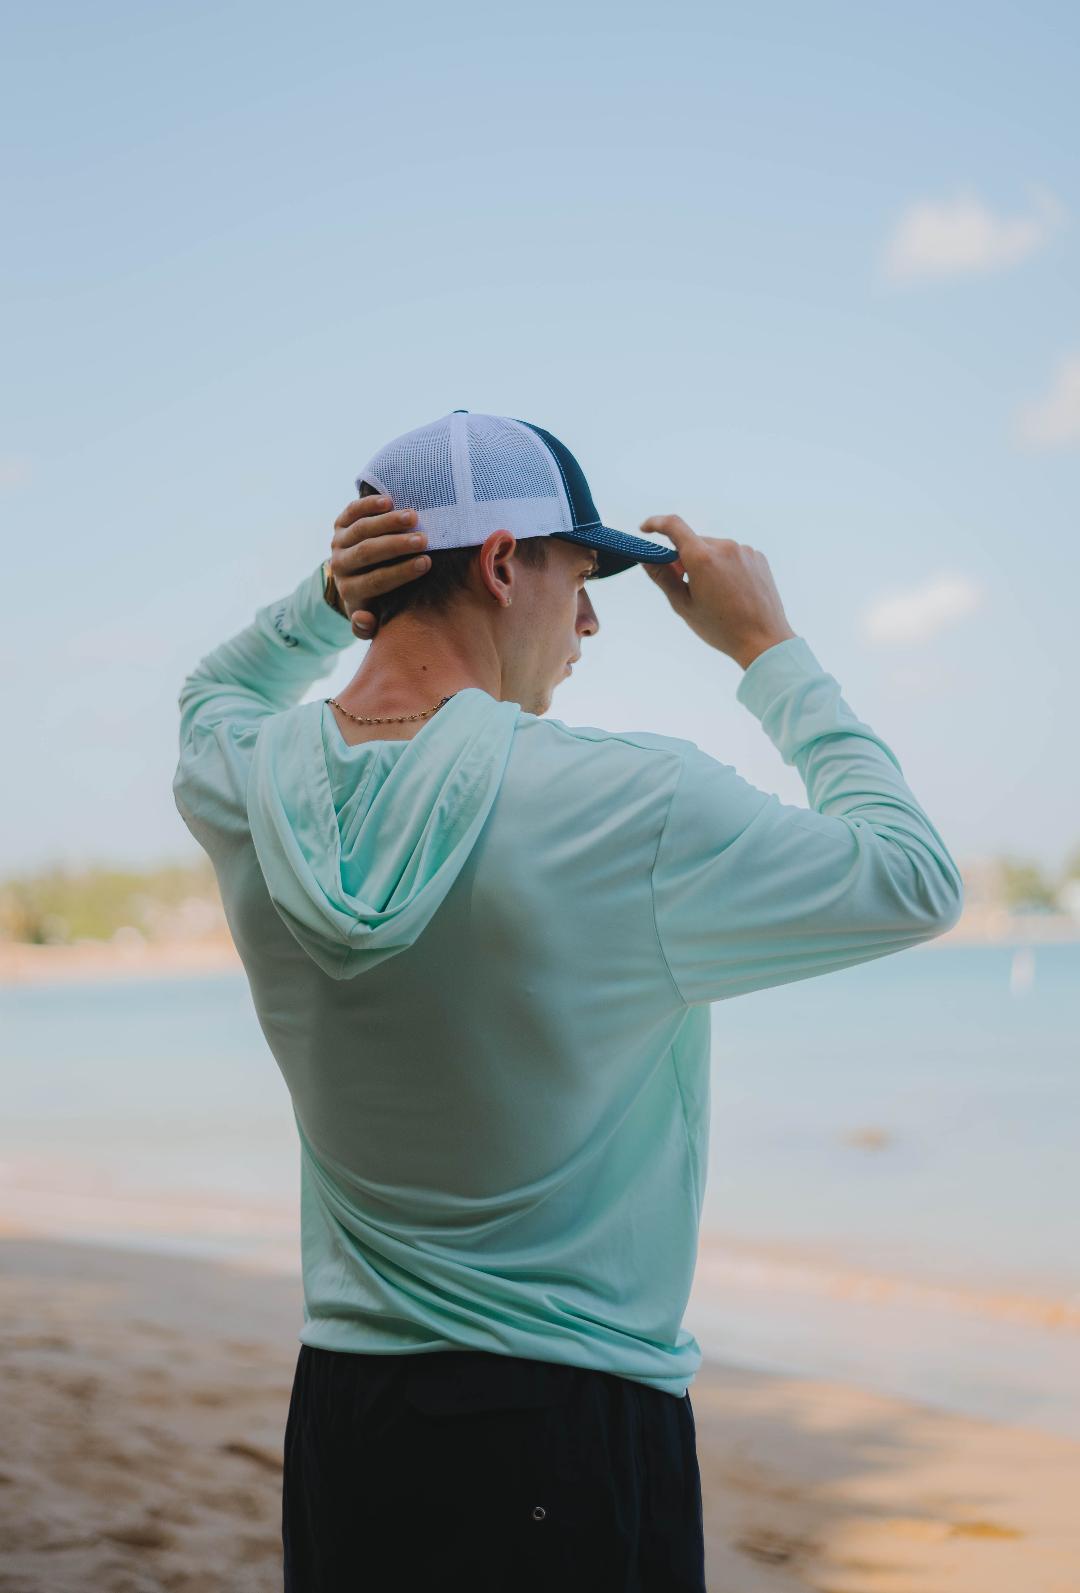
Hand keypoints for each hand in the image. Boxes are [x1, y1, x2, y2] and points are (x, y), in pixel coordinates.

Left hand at [328, 495, 429, 639]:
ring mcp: (338, 543)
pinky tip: (389, 501)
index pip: (376, 580)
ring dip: (388, 522)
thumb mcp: (372, 620)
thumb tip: (364, 619)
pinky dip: (369, 505)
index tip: (426, 563)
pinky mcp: (339, 524)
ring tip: (413, 517)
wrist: (353, 579)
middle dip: (397, 545)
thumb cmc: (375, 601)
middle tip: (424, 540)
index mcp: (351, 591)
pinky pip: (352, 511)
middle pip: (367, 552)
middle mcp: (341, 566)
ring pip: (361, 529)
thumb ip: (368, 628)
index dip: (401, 572)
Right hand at [638, 514, 795, 668]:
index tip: (646, 529)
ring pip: (714, 550)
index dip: (655, 523)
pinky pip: (733, 555)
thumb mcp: (684, 605)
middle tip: (684, 583)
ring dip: (707, 563)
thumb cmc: (721, 628)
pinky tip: (731, 591)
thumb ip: (663, 578)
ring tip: (714, 593)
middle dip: (684, 558)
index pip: (673, 526)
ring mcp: (744, 551)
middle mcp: (724, 547)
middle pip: (694, 542)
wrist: (763, 640)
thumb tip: (646, 559)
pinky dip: (725, 567)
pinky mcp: (757, 557)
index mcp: (702, 559)